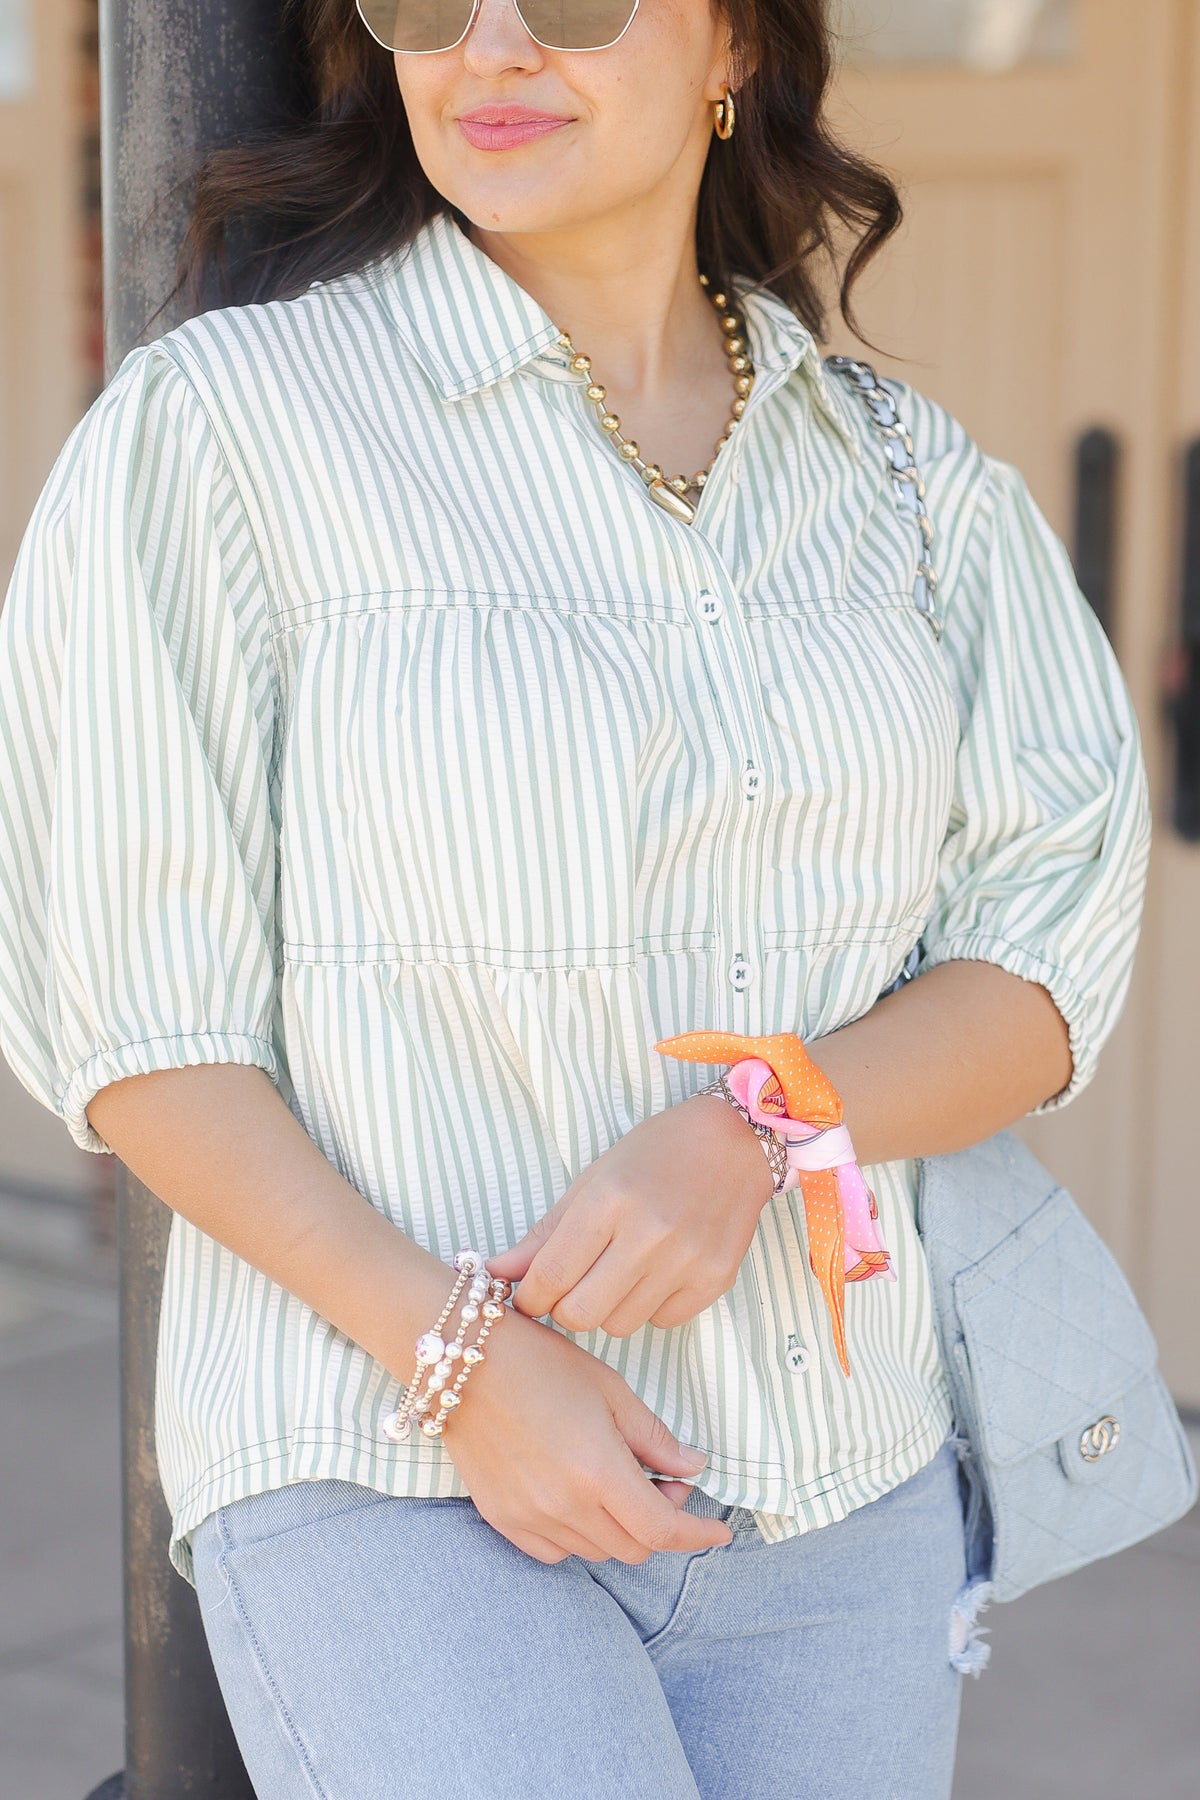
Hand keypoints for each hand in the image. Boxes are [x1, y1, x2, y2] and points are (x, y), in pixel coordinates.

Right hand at [441, 1303, 734, 1562]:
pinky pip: (554, 1551)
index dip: (697, 1535)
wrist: (463, 1360)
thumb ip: (654, 1438)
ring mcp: (529, 1517)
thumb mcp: (610, 1390)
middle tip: (662, 1483)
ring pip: (595, 1551)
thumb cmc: (541, 1362)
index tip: (719, 1532)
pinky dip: (578, 1536)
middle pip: (633, 1547)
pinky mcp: (501, 1518)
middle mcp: (564, 1506)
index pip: (662, 1530)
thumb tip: (692, 1467)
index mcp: (599, 1472)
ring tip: (618, 1482)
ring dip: (619, 1528)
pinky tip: (578, 1499)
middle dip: (660, 1523)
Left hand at [486, 1093, 773, 1335]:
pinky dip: (650, 1306)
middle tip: (573, 1286)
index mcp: (608, 1200)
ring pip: (620, 1325)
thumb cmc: (655, 1153)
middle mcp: (648, 1233)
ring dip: (609, 1308)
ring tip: (620, 1271)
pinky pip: (663, 1322)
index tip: (530, 1294)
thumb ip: (545, 1235)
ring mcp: (686, 1260)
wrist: (734, 1142)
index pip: (550, 1276)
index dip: (530, 1296)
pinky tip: (656, 1272)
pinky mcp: (715, 1279)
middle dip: (566, 1308)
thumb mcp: (592, 1181)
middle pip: (580, 1314)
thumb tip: (495, 1272)